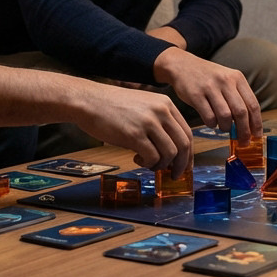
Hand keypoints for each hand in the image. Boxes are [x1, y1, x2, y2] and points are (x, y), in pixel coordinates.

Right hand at [72, 84, 192, 172]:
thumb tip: (172, 150)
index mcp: (166, 104)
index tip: (184, 166)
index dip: (188, 154)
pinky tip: (137, 159)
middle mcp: (161, 111)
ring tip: (148, 164)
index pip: (187, 133)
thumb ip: (160, 122)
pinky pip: (152, 157)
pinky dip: (148, 164)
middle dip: (180, 165)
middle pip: (183, 145)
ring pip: (169, 153)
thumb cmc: (113, 106)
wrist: (89, 101)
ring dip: (161, 165)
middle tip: (173, 175)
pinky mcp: (134, 134)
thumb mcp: (144, 105)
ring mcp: (148, 122)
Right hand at [153, 47, 261, 143]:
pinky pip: (208, 117)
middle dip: (244, 131)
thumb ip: (238, 97)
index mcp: (237, 77)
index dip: (256, 123)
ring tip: (223, 127)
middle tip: (243, 141)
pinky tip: (211, 121)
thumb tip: (250, 123)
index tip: (256, 136)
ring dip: (226, 127)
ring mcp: (210, 87)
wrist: (182, 65)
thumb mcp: (227, 79)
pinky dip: (212, 124)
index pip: (253, 104)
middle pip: (241, 112)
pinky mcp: (195, 95)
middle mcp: (225, 81)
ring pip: (225, 116)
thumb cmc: (207, 76)